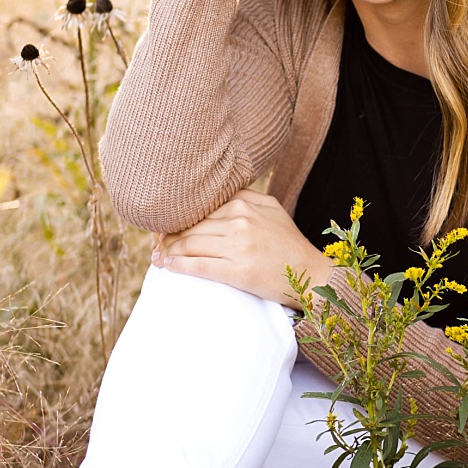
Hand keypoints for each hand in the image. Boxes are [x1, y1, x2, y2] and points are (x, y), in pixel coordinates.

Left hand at [152, 189, 333, 309]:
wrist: (311, 273)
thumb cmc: (289, 243)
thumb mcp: (272, 209)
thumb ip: (245, 196)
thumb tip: (214, 193)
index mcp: (246, 204)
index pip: (201, 209)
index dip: (179, 219)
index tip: (166, 227)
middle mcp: (241, 221)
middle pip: (191, 227)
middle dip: (169, 236)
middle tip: (156, 244)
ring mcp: (239, 246)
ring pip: (190, 245)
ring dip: (168, 252)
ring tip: (158, 257)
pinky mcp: (237, 271)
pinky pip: (197, 266)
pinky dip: (177, 265)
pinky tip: (166, 266)